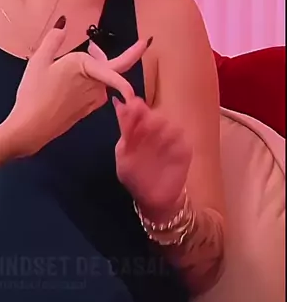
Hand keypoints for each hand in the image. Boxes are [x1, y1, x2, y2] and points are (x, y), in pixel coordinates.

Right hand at [6, 23, 149, 156]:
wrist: (31, 128)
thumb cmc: (34, 93)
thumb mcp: (39, 61)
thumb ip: (53, 39)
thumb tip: (64, 23)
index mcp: (86, 66)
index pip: (118, 62)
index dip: (135, 52)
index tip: (147, 42)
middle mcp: (96, 84)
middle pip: (111, 68)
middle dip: (103, 56)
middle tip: (91, 46)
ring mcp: (94, 99)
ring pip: (102, 80)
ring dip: (94, 69)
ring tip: (72, 63)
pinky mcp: (88, 109)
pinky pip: (95, 91)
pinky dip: (88, 82)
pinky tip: (68, 82)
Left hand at [88, 41, 191, 219]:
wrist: (153, 199)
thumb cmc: (135, 176)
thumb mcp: (123, 154)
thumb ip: (125, 129)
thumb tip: (118, 102)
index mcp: (139, 128)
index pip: (138, 112)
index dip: (136, 108)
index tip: (133, 105)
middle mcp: (157, 131)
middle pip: (155, 117)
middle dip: (148, 119)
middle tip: (143, 125)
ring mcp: (172, 140)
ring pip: (170, 126)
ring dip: (161, 131)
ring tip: (154, 142)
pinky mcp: (184, 151)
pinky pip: (181, 141)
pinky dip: (174, 143)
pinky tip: (166, 150)